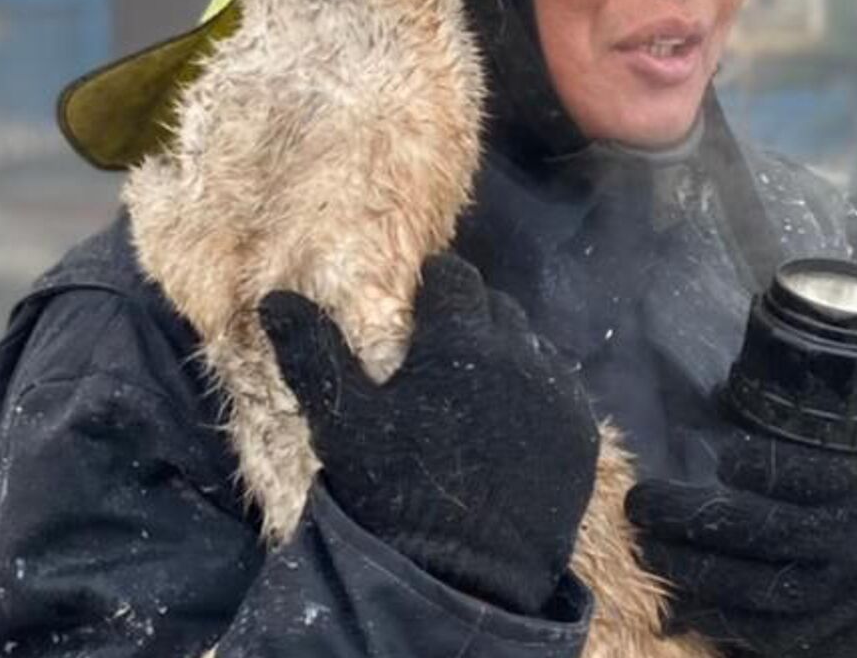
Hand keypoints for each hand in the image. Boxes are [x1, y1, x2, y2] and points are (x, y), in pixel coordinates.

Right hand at [258, 253, 597, 615]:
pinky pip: (561, 394)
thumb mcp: (344, 423)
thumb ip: (314, 354)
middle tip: (442, 341)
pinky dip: (537, 394)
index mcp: (461, 341)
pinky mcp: (580, 439)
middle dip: (471, 314)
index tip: (420, 297)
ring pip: (534, 348)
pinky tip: (510, 422)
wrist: (462, 577)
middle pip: (498, 309)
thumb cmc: (394, 492)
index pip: (455, 280)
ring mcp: (557, 400)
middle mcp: (520, 358)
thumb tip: (276, 299)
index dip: (436, 283)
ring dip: (508, 352)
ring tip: (477, 383)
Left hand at [626, 430, 856, 657]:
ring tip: (649, 553)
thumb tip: (712, 397)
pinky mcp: (847, 638)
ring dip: (695, 576)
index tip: (719, 458)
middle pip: (766, 533)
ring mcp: (855, 598)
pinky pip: (779, 641)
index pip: (800, 474)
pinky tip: (684, 608)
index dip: (752, 466)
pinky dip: (725, 628)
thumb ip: (800, 432)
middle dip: (691, 520)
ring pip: (765, 593)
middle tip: (640, 505)